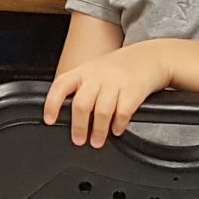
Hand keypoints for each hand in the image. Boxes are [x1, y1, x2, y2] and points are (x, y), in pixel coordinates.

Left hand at [42, 44, 172, 147]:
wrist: (149, 57)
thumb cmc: (116, 69)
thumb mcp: (93, 72)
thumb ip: (80, 89)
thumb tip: (64, 115)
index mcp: (83, 71)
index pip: (61, 85)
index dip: (52, 104)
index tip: (49, 120)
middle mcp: (97, 75)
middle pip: (82, 104)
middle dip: (79, 126)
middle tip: (79, 140)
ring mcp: (116, 82)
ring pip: (102, 112)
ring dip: (99, 131)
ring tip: (97, 141)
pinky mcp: (133, 90)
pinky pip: (123, 113)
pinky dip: (118, 125)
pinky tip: (116, 130)